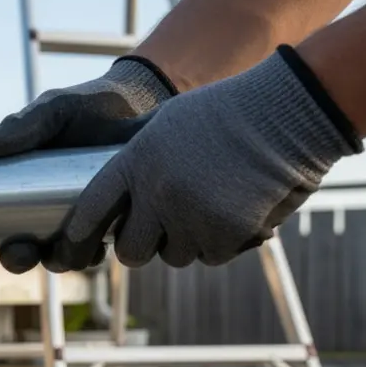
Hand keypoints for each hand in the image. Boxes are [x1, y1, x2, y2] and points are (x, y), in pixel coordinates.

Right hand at [0, 57, 176, 272]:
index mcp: (16, 188)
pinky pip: (94, 250)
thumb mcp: (53, 111)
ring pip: (55, 257)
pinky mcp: (106, 223)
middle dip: (16, 259)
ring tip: (57, 252)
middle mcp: (41, 211)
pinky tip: (95, 247)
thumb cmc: (87, 107)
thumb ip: (23, 124)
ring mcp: (74, 221)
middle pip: (19, 251)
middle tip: (18, 252)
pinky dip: (91, 253)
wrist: (138, 105)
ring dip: (52, 262)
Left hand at [29, 46, 362, 273]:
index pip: (90, 212)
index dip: (79, 236)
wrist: (289, 110)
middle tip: (159, 232)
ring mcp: (190, 216)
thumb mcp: (168, 123)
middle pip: (130, 251)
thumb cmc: (228, 112)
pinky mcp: (224, 234)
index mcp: (135, 162)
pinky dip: (222, 242)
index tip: (76, 248)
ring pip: (174, 255)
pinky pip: (211, 256)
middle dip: (141, 246)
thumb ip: (137, 158)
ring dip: (188, 240)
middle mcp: (156, 193)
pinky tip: (237, 208)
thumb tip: (114, 193)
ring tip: (210, 204)